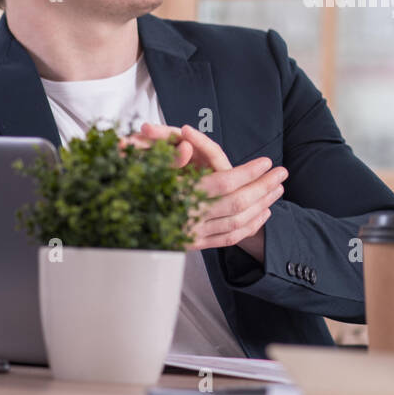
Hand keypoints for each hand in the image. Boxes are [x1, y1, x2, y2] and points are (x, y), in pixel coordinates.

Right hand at [127, 121, 285, 258]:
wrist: (111, 228)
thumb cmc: (127, 189)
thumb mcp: (143, 170)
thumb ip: (169, 158)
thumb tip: (188, 148)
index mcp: (178, 197)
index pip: (224, 184)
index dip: (248, 172)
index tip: (266, 161)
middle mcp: (188, 218)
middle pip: (237, 203)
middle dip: (263, 187)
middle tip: (282, 173)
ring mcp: (192, 235)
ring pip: (237, 222)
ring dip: (262, 204)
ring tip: (277, 190)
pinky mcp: (192, 246)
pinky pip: (228, 238)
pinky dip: (249, 225)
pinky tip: (261, 213)